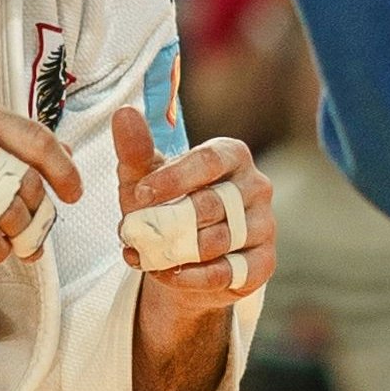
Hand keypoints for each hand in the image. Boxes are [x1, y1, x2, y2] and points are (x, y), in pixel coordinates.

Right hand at [0, 93, 81, 263]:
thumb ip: (6, 140)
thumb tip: (65, 153)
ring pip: (9, 210)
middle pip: (26, 180)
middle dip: (40, 213)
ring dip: (20, 235)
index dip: (64, 169)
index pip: (37, 137)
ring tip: (16, 244)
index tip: (74, 193)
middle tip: (38, 232)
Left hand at [112, 107, 273, 307]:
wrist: (183, 257)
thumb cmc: (166, 205)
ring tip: (142, 255)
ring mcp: (264, 226)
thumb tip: (124, 113)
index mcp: (232, 155)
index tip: (140, 194)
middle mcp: (257, 186)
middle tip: (134, 232)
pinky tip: (164, 273)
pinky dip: (189, 277)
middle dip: (168, 221)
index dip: (174, 178)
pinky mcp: (263, 263)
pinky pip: (226, 273)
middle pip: (213, 204)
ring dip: (173, 252)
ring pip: (217, 241)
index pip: (209, 161)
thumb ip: (135, 148)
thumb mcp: (145, 177)